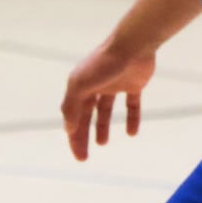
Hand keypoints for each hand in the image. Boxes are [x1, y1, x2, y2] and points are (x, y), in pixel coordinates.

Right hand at [61, 38, 155, 161]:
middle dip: (84, 136)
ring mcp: (114, 85)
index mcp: (79, 86)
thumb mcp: (80, 85)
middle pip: (86, 116)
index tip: (78, 154)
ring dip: (103, 127)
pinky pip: (131, 105)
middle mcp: (94, 86)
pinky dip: (132, 119)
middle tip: (84, 157)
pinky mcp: (133, 85)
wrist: (133, 46)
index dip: (74, 136)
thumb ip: (72, 107)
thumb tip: (68, 129)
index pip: (73, 116)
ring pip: (105, 111)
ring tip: (103, 143)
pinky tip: (132, 133)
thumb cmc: (103, 64)